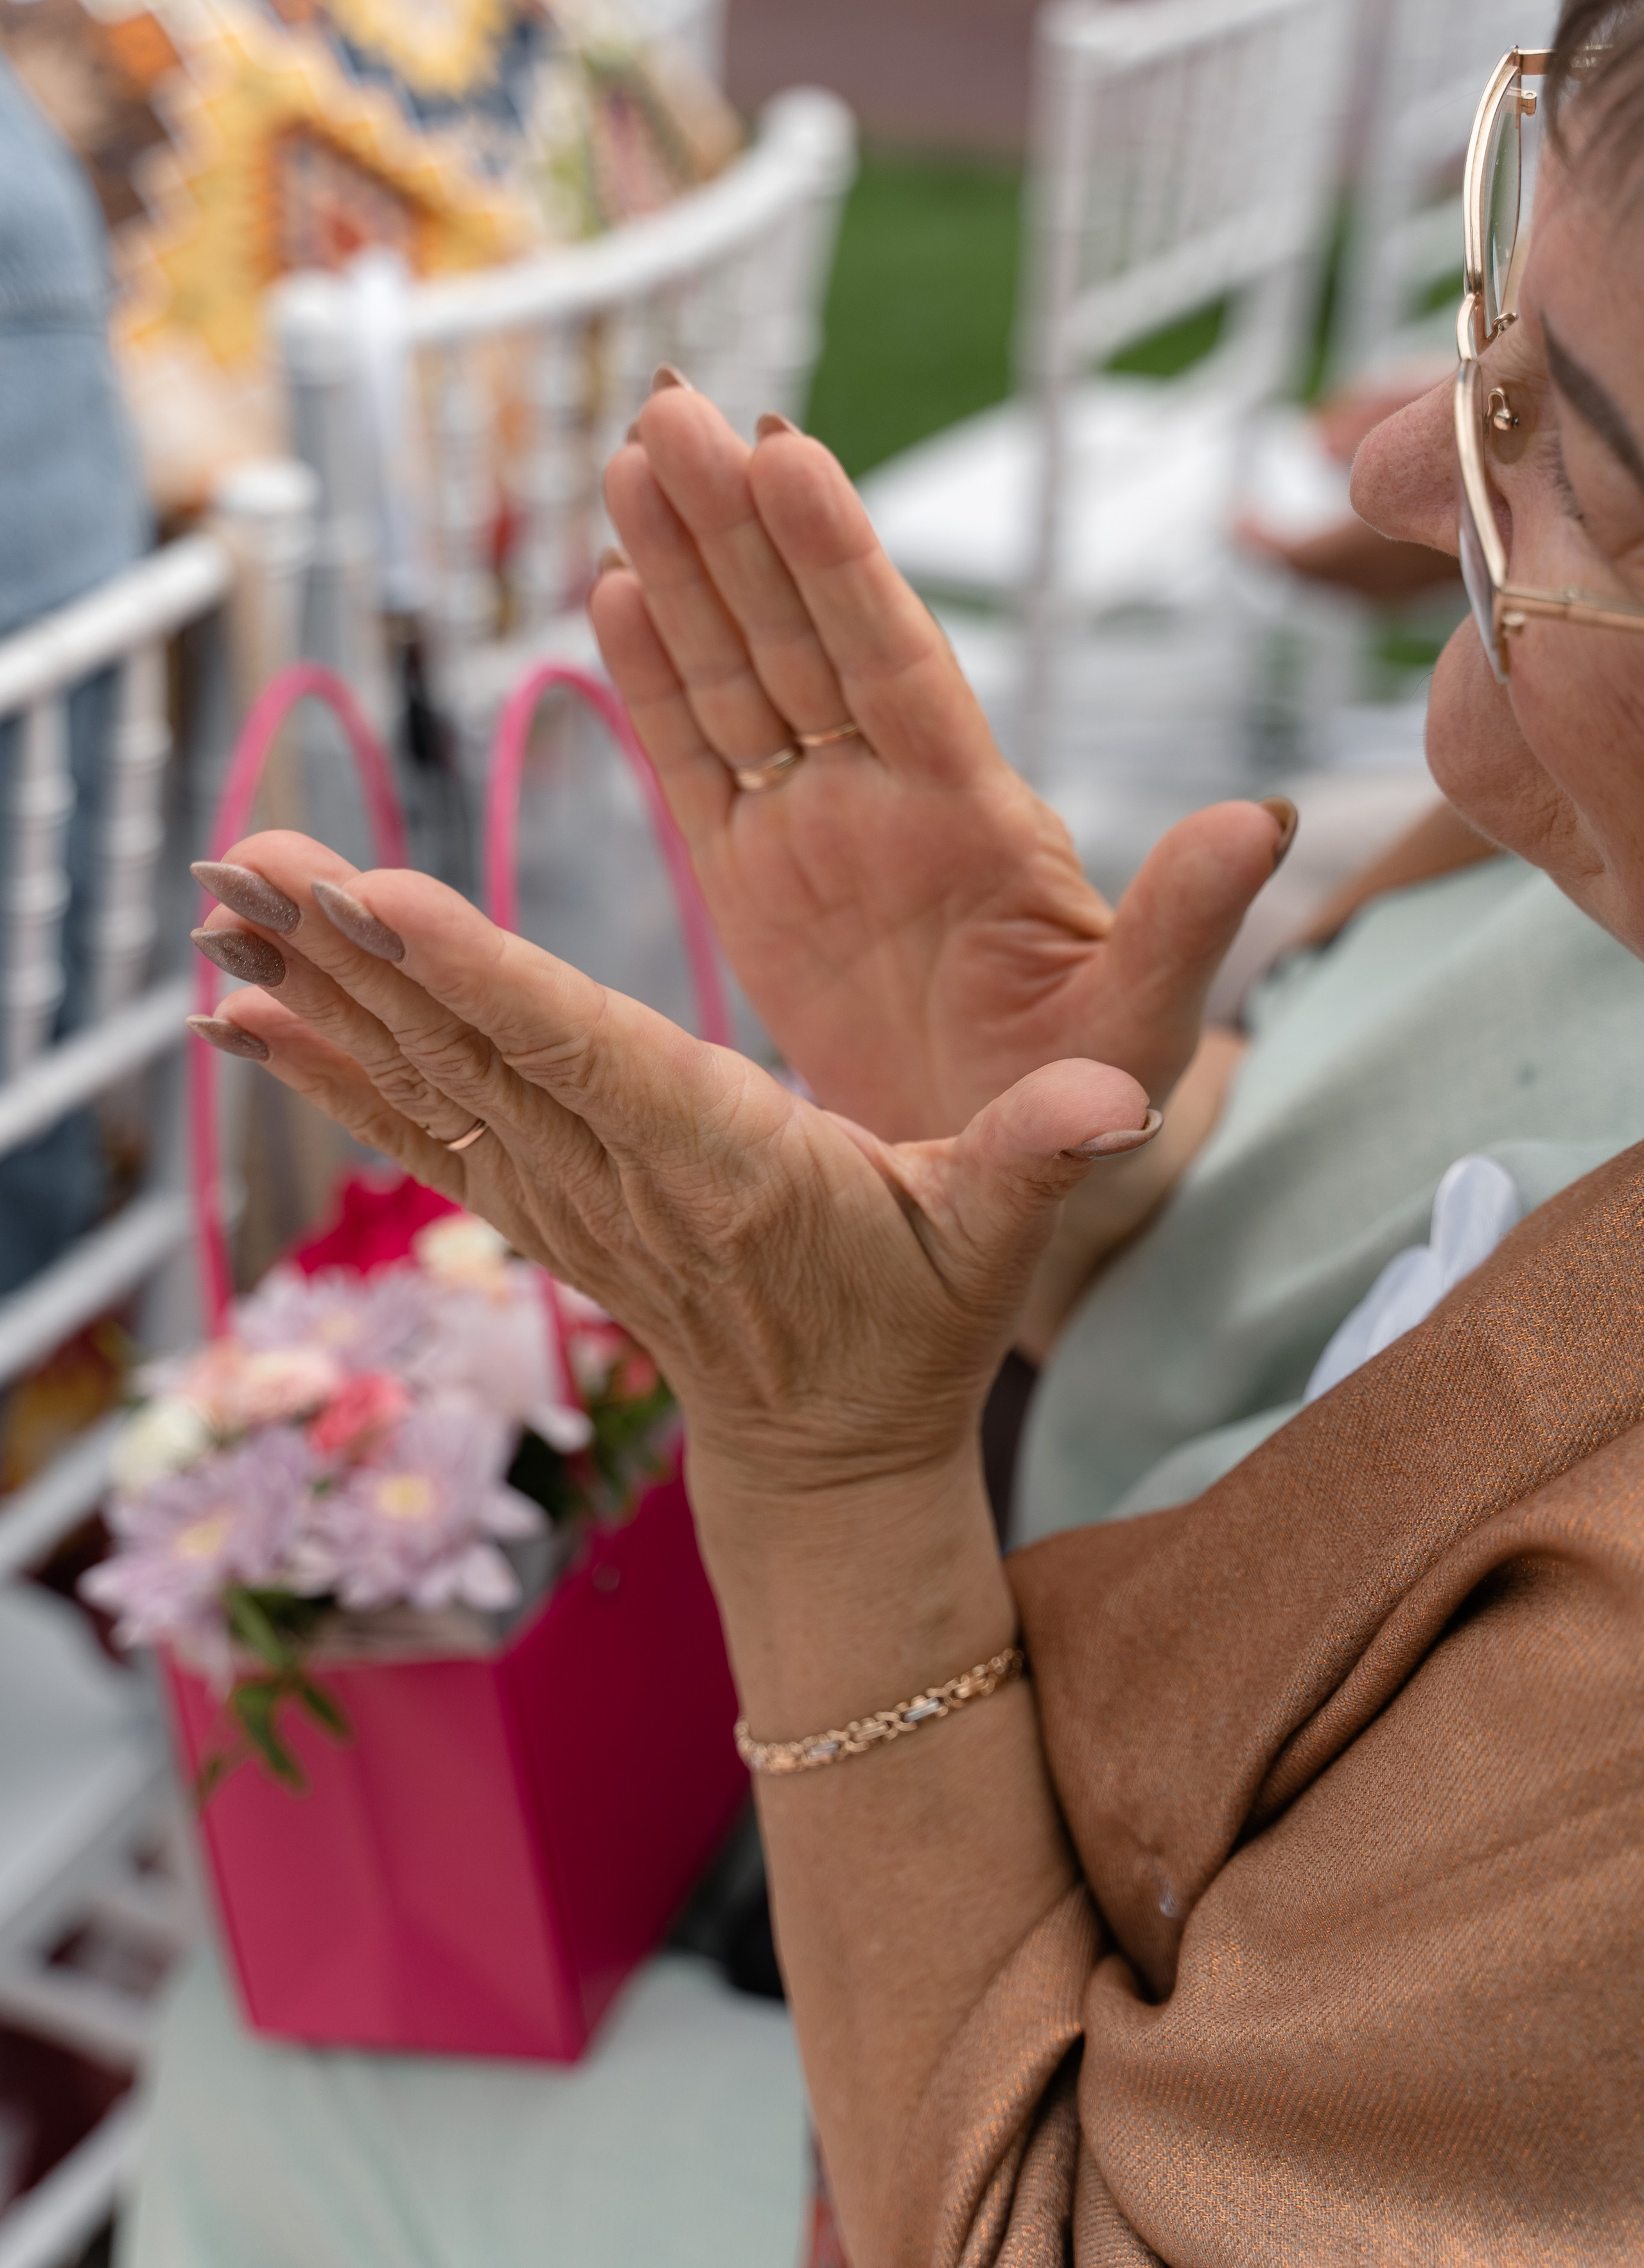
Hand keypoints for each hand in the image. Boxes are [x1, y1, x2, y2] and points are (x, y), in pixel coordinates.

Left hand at [193, 834, 1131, 2251]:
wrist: (827, 1452)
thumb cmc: (918, 1323)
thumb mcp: (999, 1238)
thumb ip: (1046, 1155)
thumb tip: (1120, 1095)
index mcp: (727, 1168)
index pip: (595, 1060)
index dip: (490, 982)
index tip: (380, 903)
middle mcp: (620, 1183)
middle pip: (471, 1054)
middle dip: (351, 957)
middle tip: (239, 859)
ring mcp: (562, 1201)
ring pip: (421, 1081)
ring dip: (312, 992)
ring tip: (210, 899)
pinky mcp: (535, 1207)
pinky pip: (416, 1124)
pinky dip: (325, 1065)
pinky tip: (240, 1010)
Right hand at [592, 389, 1293, 1140]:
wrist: (1006, 1170)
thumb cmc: (1085, 1094)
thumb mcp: (1143, 1017)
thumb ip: (1185, 920)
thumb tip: (1258, 820)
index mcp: (973, 814)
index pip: (895, 661)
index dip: (837, 560)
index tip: (786, 453)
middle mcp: (885, 797)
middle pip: (799, 637)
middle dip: (735, 524)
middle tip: (673, 408)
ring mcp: (813, 832)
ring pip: (736, 679)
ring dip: (682, 572)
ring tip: (632, 462)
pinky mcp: (750, 884)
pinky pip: (693, 768)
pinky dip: (651, 685)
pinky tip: (614, 592)